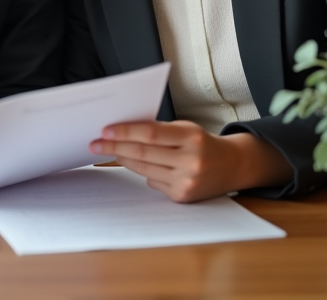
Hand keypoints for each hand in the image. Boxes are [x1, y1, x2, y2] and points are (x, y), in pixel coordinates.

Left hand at [90, 120, 291, 202]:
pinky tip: (142, 166)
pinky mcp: (182, 197)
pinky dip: (144, 172)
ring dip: (123, 160)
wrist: (231, 167)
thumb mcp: (186, 129)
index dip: (125, 131)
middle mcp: (190, 160)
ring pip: (143, 169)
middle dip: (115, 147)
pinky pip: (152, 182)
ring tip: (110, 151)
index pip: (150, 132)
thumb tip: (122, 131)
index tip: (105, 130)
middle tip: (95, 144)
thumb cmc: (203, 143)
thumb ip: (159, 130)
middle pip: (142, 153)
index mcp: (191, 137)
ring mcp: (186, 181)